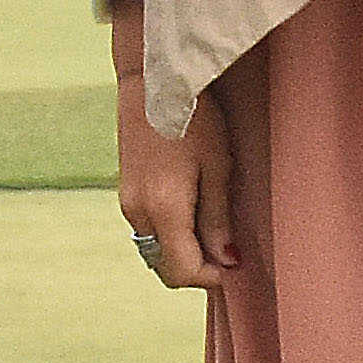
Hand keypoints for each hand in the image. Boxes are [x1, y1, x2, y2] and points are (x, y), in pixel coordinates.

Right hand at [114, 36, 241, 291]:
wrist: (155, 84)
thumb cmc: (198, 121)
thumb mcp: (218, 169)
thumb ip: (218, 219)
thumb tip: (227, 260)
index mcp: (163, 208)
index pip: (181, 269)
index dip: (211, 278)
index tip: (237, 269)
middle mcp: (137, 211)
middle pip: (164, 266)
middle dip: (197, 270)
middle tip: (230, 258)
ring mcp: (127, 203)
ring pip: (154, 250)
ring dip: (183, 253)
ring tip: (218, 236)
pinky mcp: (125, 192)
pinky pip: (148, 231)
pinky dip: (171, 237)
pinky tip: (196, 218)